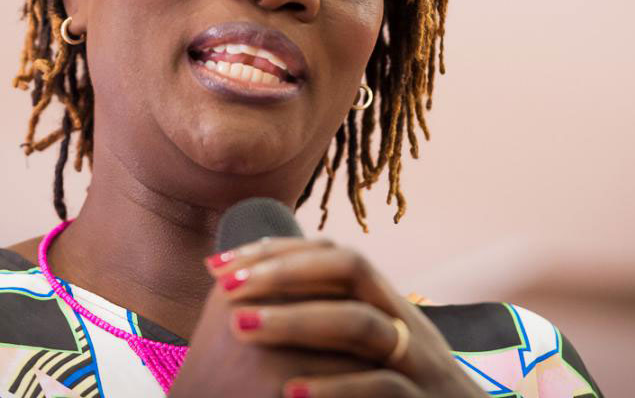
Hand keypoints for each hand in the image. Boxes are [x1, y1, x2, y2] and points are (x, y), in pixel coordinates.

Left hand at [205, 237, 487, 397]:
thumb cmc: (398, 394)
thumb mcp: (362, 352)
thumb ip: (322, 321)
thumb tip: (248, 302)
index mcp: (383, 302)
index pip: (329, 253)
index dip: (273, 251)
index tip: (216, 264)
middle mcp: (403, 320)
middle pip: (349, 269)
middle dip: (283, 272)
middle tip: (224, 288)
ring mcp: (419, 362)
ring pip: (361, 324)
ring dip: (297, 321)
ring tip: (241, 328)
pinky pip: (384, 387)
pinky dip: (336, 388)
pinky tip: (290, 393)